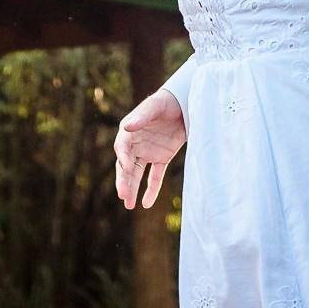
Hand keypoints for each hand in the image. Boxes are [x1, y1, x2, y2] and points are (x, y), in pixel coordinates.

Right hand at [115, 89, 186, 208]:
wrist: (186, 103)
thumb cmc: (167, 101)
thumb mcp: (155, 106)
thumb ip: (142, 117)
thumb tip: (126, 127)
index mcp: (130, 131)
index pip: (122, 148)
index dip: (123, 158)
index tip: (126, 168)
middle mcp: (136, 144)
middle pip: (126, 165)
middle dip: (124, 180)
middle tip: (123, 195)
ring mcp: (148, 152)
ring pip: (137, 174)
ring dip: (133, 188)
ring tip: (128, 205)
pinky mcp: (162, 158)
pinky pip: (154, 176)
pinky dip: (151, 190)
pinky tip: (146, 204)